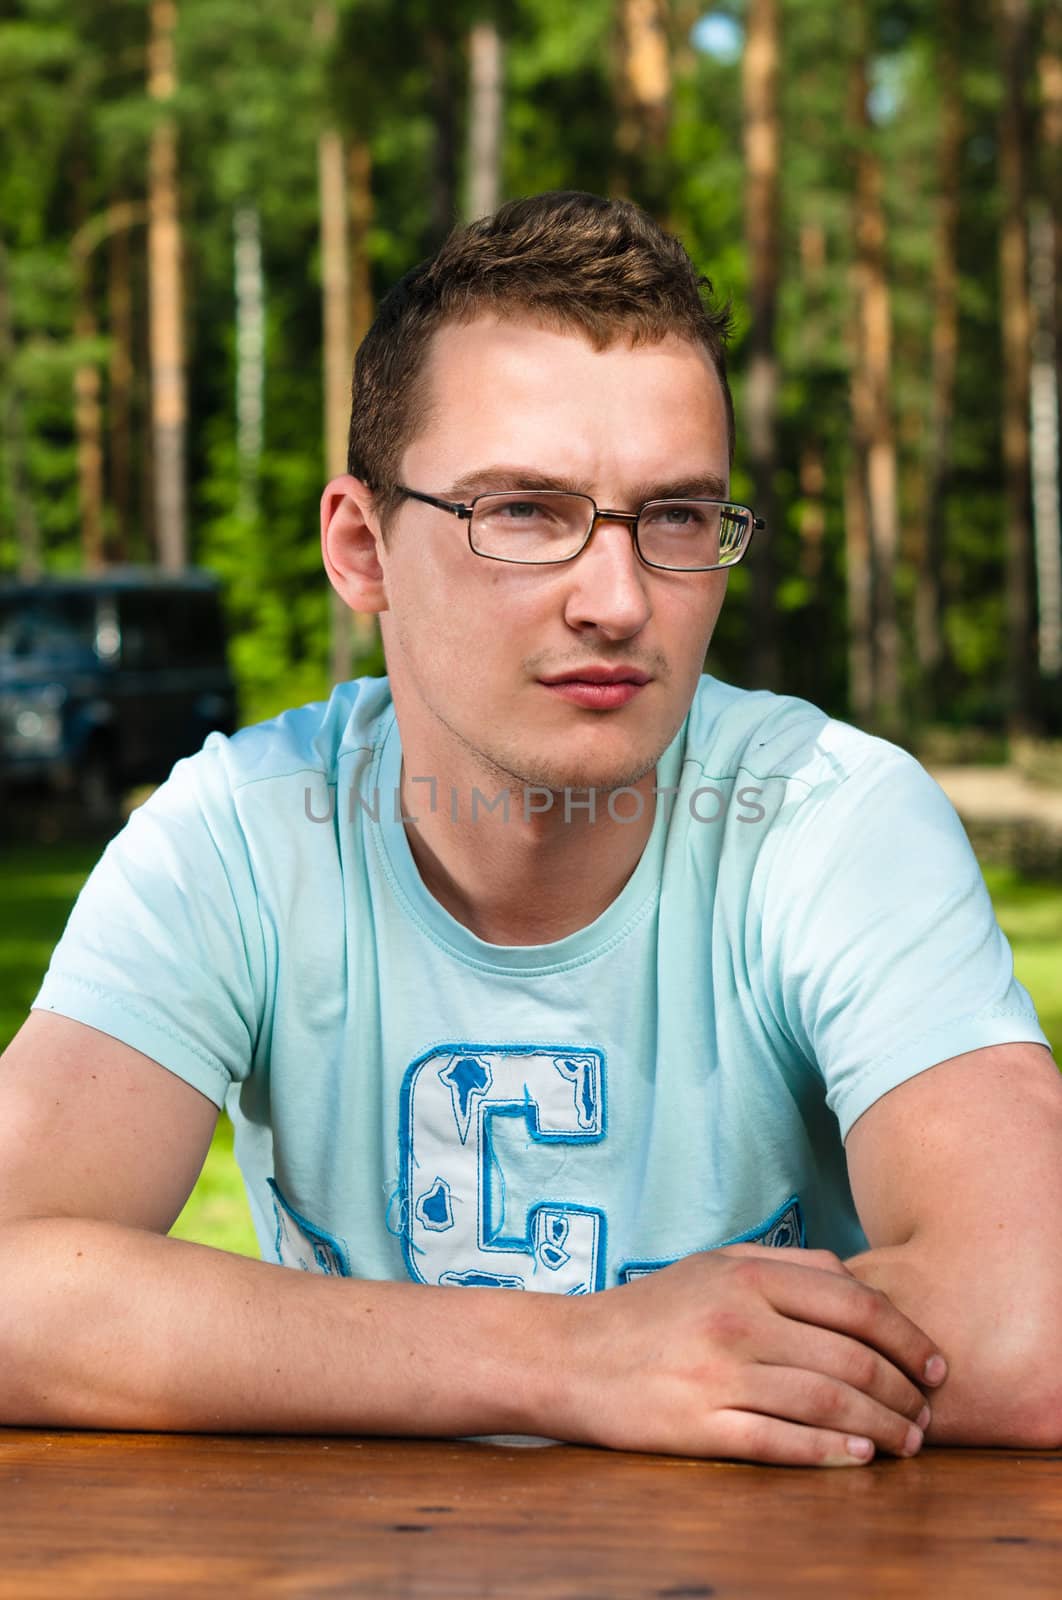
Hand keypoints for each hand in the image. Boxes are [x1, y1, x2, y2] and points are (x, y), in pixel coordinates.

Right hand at [555, 1244, 946, 1465]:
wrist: (569, 1354)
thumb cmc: (651, 1311)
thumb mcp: (715, 1265)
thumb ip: (785, 1267)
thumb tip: (858, 1285)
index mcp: (746, 1273)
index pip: (855, 1304)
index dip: (907, 1338)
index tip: (934, 1365)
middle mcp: (737, 1318)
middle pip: (851, 1358)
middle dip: (903, 1392)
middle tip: (927, 1415)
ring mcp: (717, 1373)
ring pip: (827, 1403)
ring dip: (881, 1428)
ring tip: (906, 1443)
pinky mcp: (698, 1425)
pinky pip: (781, 1442)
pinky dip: (830, 1453)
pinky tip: (859, 1458)